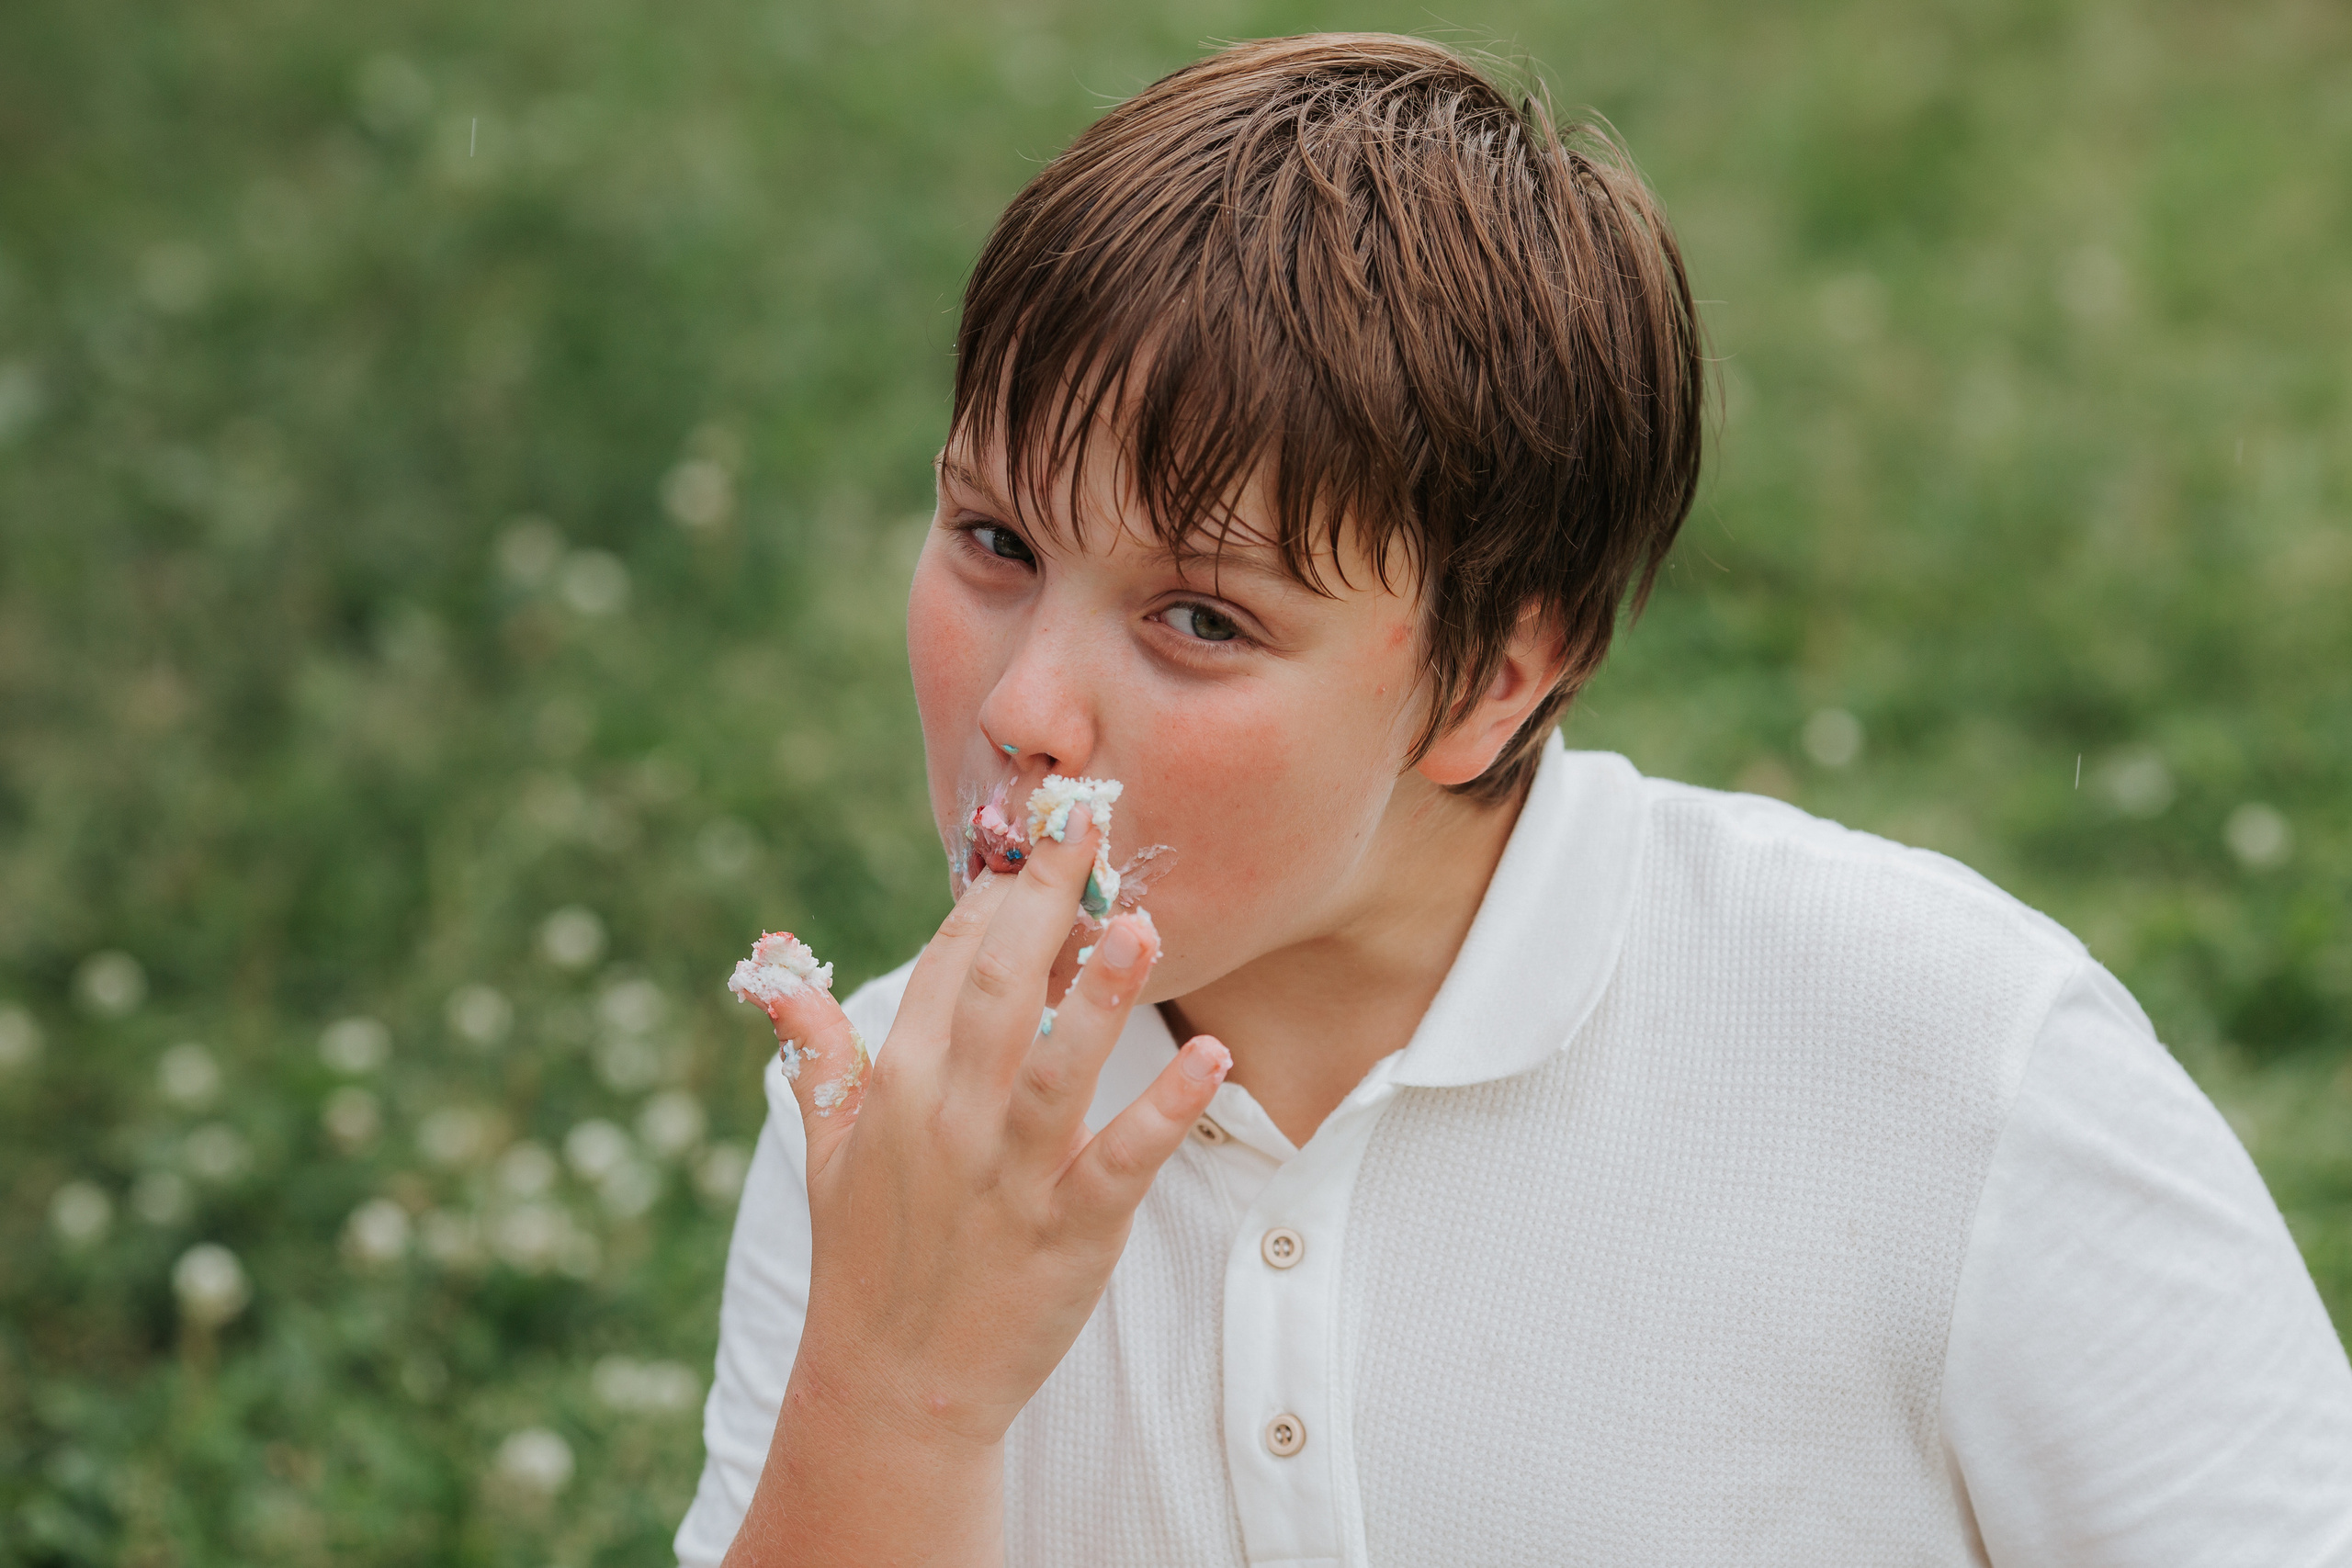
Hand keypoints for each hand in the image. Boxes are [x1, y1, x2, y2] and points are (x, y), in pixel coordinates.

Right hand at [726, 806, 1228, 1565]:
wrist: (892, 1388)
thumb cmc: (864, 1255)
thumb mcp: (825, 1144)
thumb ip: (814, 1044)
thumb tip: (772, 960)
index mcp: (899, 1086)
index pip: (949, 965)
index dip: (994, 894)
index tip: (1033, 832)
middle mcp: (951, 1119)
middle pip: (1003, 989)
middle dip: (1047, 900)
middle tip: (1093, 821)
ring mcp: (1010, 1177)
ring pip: (1061, 1066)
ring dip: (1103, 993)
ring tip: (1144, 922)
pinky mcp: (1069, 1231)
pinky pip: (1122, 1159)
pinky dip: (1165, 1109)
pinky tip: (1209, 1056)